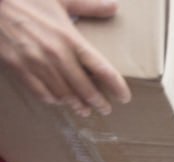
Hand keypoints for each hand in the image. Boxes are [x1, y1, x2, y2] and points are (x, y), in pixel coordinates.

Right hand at [0, 0, 130, 117]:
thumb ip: (88, 6)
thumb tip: (114, 7)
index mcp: (70, 38)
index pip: (102, 69)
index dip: (116, 86)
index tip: (124, 97)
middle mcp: (56, 55)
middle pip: (85, 88)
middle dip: (98, 102)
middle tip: (105, 108)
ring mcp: (37, 63)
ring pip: (64, 94)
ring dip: (76, 104)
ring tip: (84, 110)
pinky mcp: (18, 67)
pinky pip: (40, 92)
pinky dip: (52, 99)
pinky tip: (58, 101)